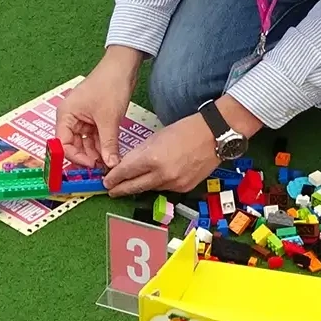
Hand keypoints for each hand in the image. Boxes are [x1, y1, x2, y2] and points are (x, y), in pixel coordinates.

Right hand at [55, 47, 142, 167]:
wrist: (123, 67)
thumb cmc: (110, 86)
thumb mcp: (109, 119)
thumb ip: (108, 144)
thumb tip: (110, 165)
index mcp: (65, 116)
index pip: (62, 145)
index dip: (76, 158)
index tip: (92, 166)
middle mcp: (70, 118)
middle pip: (73, 146)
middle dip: (87, 157)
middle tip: (103, 169)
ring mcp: (81, 119)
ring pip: (85, 143)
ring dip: (96, 153)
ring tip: (109, 164)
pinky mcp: (93, 119)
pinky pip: (94, 137)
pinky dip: (102, 145)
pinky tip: (111, 155)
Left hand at [103, 115, 219, 196]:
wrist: (213, 135)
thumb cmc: (185, 130)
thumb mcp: (156, 137)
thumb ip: (140, 153)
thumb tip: (127, 165)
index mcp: (152, 158)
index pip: (125, 173)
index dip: (113, 178)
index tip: (106, 181)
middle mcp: (162, 175)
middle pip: (134, 187)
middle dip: (120, 190)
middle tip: (111, 191)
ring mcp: (174, 184)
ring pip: (150, 188)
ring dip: (141, 185)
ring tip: (133, 182)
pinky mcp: (184, 188)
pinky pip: (165, 189)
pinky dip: (158, 184)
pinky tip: (157, 177)